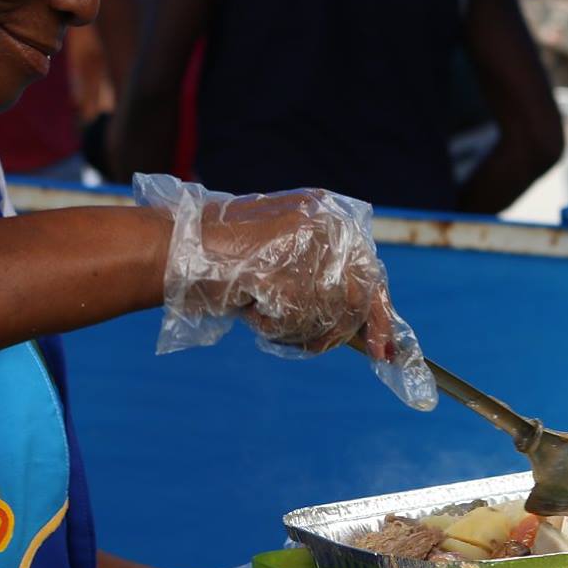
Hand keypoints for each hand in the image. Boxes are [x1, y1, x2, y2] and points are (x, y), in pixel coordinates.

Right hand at [134, 175, 436, 408]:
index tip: (385, 345)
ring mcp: (315, 253)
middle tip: (376, 356)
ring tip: (270, 319)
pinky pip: (302, 326)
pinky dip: (278, 330)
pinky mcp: (298, 278)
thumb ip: (316, 266)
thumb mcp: (280, 245)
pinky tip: (255, 312)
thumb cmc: (219, 249)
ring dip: (305, 331)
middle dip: (360, 330)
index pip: (369, 267)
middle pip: (361, 295)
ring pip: (334, 317)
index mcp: (327, 211)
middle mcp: (329, 227)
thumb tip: (351, 314)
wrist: (182, 248)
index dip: (379, 310)